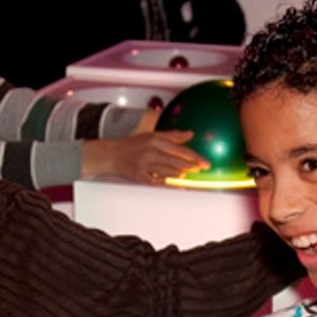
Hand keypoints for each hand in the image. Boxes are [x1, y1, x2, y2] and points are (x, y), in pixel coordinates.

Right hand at [81, 131, 209, 183]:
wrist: (112, 155)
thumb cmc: (134, 144)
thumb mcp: (152, 136)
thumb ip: (172, 136)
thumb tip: (190, 134)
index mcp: (154, 140)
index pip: (179, 149)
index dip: (194, 157)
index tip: (205, 162)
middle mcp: (150, 152)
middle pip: (176, 162)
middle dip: (190, 167)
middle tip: (199, 169)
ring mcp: (144, 165)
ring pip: (168, 173)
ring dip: (179, 174)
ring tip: (185, 174)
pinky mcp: (140, 177)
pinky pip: (157, 182)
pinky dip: (166, 182)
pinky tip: (172, 182)